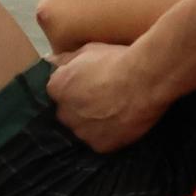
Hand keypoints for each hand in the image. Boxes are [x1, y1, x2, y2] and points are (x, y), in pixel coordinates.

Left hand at [46, 42, 166, 152]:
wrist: (145, 80)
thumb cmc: (117, 60)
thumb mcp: (89, 50)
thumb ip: (66, 59)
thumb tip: (51, 61)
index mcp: (57, 88)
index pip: (58, 92)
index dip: (74, 88)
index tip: (89, 84)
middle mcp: (64, 113)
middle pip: (68, 113)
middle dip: (81, 107)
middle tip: (103, 98)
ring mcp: (81, 132)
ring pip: (83, 129)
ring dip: (94, 123)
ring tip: (115, 111)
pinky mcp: (100, 146)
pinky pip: (101, 141)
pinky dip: (109, 134)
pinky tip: (122, 122)